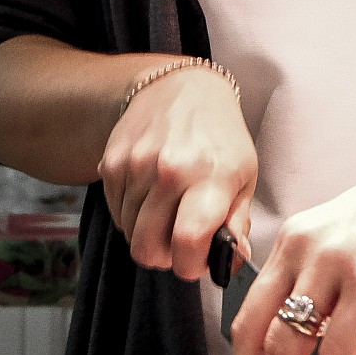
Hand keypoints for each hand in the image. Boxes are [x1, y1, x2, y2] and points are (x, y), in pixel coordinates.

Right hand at [99, 65, 256, 282]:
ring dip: (148, 235)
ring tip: (168, 214)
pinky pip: (116, 213)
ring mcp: (135, 166)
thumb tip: (231, 264)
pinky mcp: (112, 163)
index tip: (197, 261)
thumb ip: (237, 223)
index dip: (190, 266)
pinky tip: (151, 198)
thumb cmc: (219, 136)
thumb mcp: (244, 175)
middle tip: (180, 244)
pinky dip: (132, 216)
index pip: (187, 243)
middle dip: (165, 258)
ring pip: (129, 234)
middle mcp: (168, 171)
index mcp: (209, 177)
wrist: (181, 88)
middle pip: (148, 248)